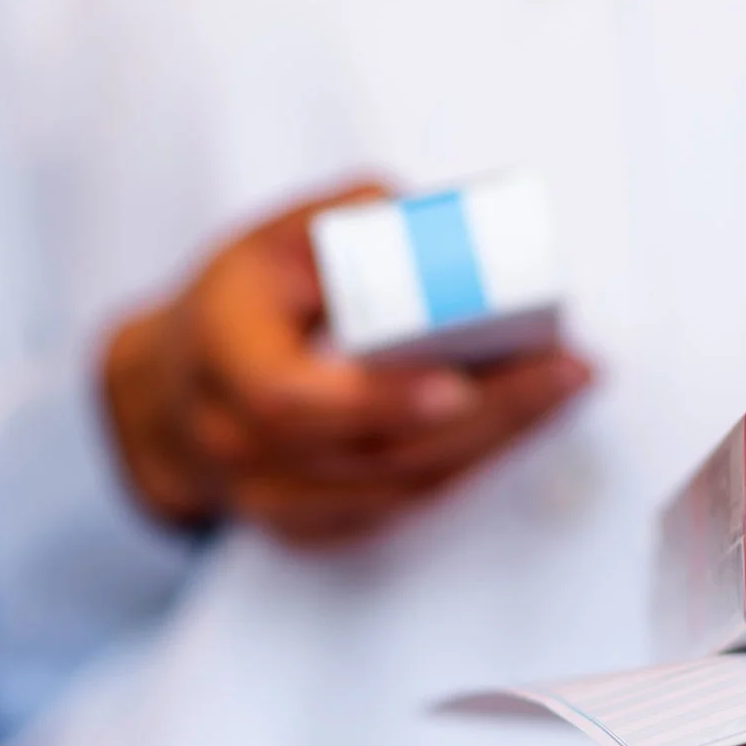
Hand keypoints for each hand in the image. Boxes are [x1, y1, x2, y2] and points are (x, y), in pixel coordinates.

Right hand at [100, 179, 594, 546]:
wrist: (179, 390)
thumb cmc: (245, 301)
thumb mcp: (279, 235)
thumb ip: (353, 218)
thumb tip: (441, 225)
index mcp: (221, 353)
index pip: (287, 400)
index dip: (374, 400)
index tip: (455, 385)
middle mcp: (234, 440)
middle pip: (371, 451)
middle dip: (482, 413)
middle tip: (566, 369)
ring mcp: (269, 497)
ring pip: (400, 486)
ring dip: (494, 439)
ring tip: (565, 383)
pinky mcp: (309, 528)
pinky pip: (402, 507)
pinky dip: (468, 464)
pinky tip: (524, 420)